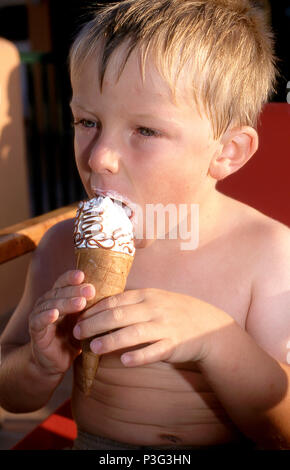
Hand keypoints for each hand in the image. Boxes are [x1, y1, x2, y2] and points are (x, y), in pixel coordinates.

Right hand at [29, 270, 94, 375]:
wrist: (57, 361)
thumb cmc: (74, 337)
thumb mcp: (85, 320)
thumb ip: (92, 306)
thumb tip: (117, 293)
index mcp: (59, 296)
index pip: (64, 282)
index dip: (72, 278)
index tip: (83, 275)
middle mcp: (48, 302)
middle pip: (60, 292)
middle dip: (75, 290)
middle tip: (90, 290)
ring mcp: (40, 315)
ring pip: (51, 304)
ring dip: (66, 303)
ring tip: (80, 303)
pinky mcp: (36, 331)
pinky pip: (39, 321)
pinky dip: (46, 317)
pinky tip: (54, 314)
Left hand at [73, 288, 233, 366]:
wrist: (206, 324)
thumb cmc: (172, 311)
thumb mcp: (153, 299)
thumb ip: (130, 303)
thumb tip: (99, 309)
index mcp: (146, 295)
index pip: (114, 300)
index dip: (93, 310)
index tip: (77, 318)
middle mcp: (154, 308)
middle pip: (119, 315)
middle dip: (95, 324)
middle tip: (77, 333)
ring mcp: (164, 325)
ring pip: (134, 333)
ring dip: (111, 340)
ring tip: (93, 348)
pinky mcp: (174, 343)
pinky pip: (155, 350)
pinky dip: (139, 356)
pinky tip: (124, 361)